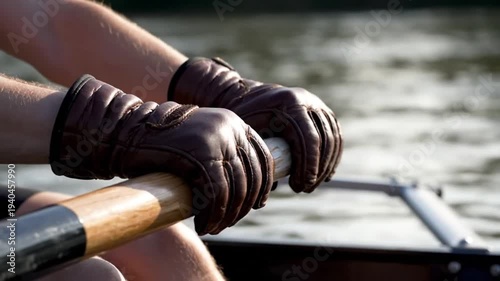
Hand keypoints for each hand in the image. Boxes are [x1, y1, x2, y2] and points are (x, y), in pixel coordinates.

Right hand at [50, 75, 273, 234]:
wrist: (125, 133)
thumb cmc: (161, 145)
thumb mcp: (200, 145)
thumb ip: (226, 158)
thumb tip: (255, 190)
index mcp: (234, 121)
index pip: (263, 156)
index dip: (263, 185)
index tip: (255, 204)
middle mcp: (230, 126)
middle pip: (253, 174)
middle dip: (244, 204)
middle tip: (227, 221)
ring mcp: (216, 138)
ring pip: (237, 187)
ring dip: (228, 214)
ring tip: (214, 227)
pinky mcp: (201, 154)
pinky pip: (218, 193)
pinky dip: (212, 215)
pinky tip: (203, 225)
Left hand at [169, 58, 342, 192]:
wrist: (246, 95)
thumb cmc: (242, 117)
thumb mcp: (246, 134)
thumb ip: (255, 159)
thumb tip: (265, 194)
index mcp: (289, 103)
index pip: (308, 140)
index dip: (308, 167)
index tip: (299, 187)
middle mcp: (307, 100)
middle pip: (324, 141)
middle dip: (317, 170)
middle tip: (304, 189)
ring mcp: (316, 104)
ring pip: (332, 139)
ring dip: (326, 166)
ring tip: (311, 184)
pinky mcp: (321, 110)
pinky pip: (334, 135)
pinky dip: (332, 155)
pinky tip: (325, 173)